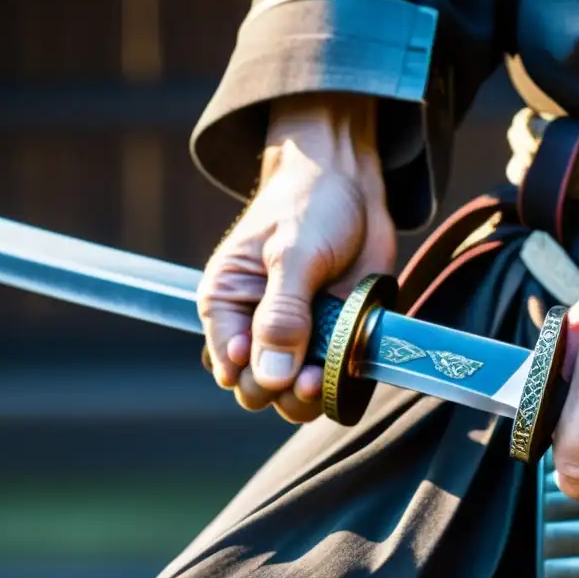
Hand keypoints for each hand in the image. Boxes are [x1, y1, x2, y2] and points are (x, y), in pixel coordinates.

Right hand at [198, 94, 395, 422]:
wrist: (352, 183)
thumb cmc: (309, 205)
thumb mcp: (293, 254)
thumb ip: (282, 314)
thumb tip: (270, 376)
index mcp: (227, 305)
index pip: (229, 367)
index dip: (253, 376)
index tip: (280, 368)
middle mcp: (256, 329)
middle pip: (259, 389)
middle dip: (282, 390)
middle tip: (311, 375)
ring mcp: (297, 337)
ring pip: (294, 394)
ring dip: (312, 394)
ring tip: (328, 375)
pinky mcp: (332, 339)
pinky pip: (331, 379)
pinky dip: (341, 380)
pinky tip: (348, 366)